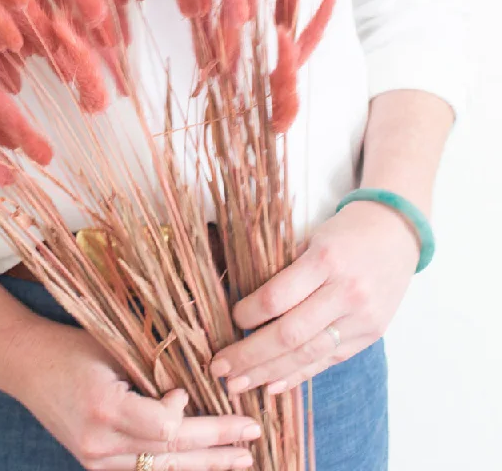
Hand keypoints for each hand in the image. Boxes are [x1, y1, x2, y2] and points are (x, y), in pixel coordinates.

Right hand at [11, 318, 260, 469]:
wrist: (26, 365)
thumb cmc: (71, 346)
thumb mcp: (111, 347)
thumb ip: (150, 368)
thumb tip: (194, 383)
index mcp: (104, 406)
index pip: (164, 427)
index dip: (188, 415)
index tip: (189, 391)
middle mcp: (99, 442)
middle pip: (170, 452)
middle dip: (217, 446)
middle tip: (253, 438)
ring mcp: (95, 460)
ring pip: (161, 470)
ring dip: (204, 465)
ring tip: (240, 461)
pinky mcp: (95, 464)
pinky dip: (175, 468)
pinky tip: (202, 465)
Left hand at [209, 200, 419, 395]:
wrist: (397, 231)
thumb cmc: (344, 232)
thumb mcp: (311, 238)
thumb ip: (285, 270)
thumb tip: (245, 306)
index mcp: (325, 260)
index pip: (278, 296)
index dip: (249, 313)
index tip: (230, 319)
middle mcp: (346, 292)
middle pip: (290, 334)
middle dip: (250, 355)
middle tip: (219, 368)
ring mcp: (362, 318)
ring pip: (308, 354)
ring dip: (269, 373)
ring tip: (238, 384)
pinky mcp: (371, 334)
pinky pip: (329, 360)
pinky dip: (299, 374)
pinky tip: (273, 385)